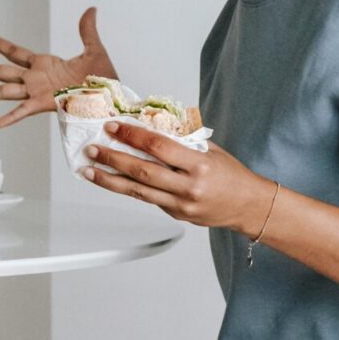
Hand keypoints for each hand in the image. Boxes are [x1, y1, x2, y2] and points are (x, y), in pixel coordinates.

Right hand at [0, 6, 117, 129]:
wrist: (113, 100)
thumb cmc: (105, 81)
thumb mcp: (95, 50)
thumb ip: (87, 30)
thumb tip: (91, 9)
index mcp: (44, 65)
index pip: (14, 52)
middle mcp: (35, 79)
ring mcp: (37, 92)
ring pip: (3, 92)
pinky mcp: (45, 104)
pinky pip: (23, 111)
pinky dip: (10, 118)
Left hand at [83, 121, 274, 232]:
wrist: (249, 206)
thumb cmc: (231, 174)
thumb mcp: (211, 150)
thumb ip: (182, 140)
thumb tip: (149, 124)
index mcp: (199, 165)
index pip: (158, 147)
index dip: (132, 136)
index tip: (113, 126)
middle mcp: (189, 187)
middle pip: (143, 171)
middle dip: (112, 159)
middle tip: (92, 148)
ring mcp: (181, 204)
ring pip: (138, 191)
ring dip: (109, 180)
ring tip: (88, 169)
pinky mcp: (176, 215)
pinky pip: (147, 200)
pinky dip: (128, 189)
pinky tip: (111, 180)